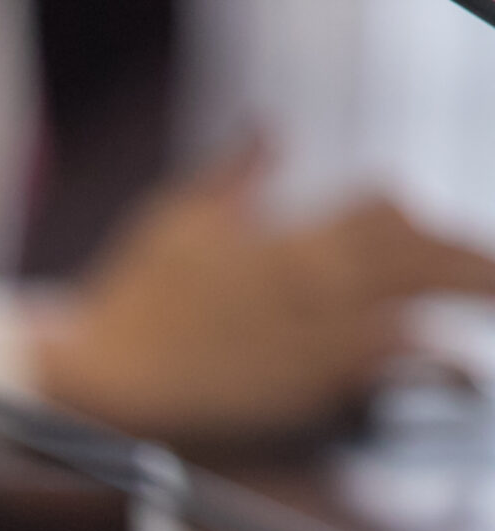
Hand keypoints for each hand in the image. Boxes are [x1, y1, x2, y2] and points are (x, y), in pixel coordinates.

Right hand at [35, 140, 494, 443]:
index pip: (385, 209)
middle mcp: (309, 272)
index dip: (416, 224)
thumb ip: (234, 175)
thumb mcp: (175, 222)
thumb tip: (268, 129)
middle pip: (420, 244)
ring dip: (470, 289)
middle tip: (489, 278)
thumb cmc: (127, 306)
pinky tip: (459, 373)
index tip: (427, 244)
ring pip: (423, 288)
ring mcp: (314, 326)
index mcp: (284, 233)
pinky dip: (440, 360)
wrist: (95, 382)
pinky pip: (400, 354)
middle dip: (465, 257)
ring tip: (491, 299)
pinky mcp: (313, 379)